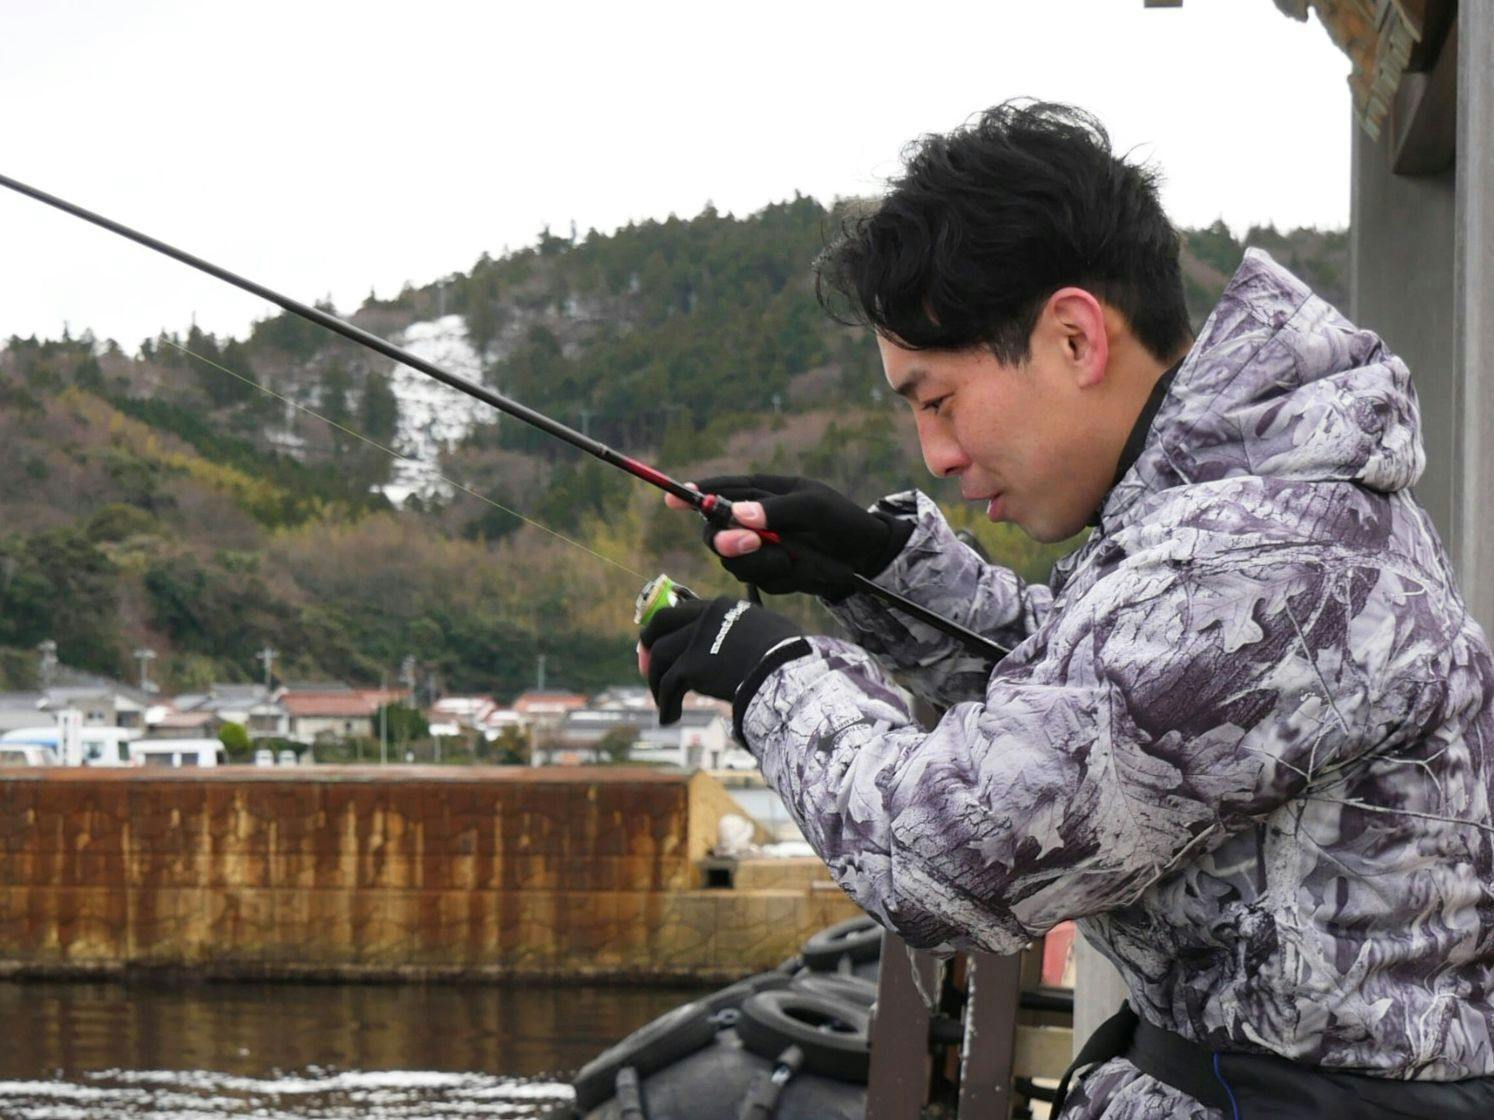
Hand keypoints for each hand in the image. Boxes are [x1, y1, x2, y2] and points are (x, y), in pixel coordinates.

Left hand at [639, 596, 802, 723]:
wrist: (789, 674)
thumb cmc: (790, 657)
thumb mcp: (769, 631)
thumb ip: (747, 630)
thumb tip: (746, 641)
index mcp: (723, 606)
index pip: (686, 610)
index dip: (671, 626)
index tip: (665, 639)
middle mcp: (705, 617)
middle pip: (661, 622)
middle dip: (649, 640)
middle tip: (646, 660)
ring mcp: (697, 639)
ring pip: (659, 655)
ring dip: (655, 680)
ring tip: (662, 701)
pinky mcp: (692, 665)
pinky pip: (668, 685)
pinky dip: (665, 703)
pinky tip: (670, 718)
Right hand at [665, 475, 913, 599]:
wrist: (862, 557)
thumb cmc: (839, 519)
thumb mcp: (812, 507)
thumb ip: (775, 509)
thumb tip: (737, 514)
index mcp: (760, 493)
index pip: (719, 491)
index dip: (694, 495)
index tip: (674, 500)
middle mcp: (752, 520)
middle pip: (714, 532)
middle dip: (726, 540)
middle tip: (751, 542)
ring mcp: (758, 548)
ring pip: (732, 561)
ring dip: (759, 561)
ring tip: (790, 557)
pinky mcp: (767, 573)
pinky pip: (756, 579)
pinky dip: (776, 576)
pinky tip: (797, 569)